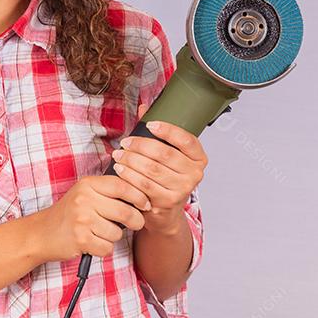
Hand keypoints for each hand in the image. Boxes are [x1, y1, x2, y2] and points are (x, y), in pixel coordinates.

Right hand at [36, 174, 151, 260]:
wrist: (41, 233)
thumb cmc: (69, 214)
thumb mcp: (85, 194)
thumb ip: (108, 191)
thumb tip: (142, 195)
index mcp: (88, 185)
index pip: (122, 186)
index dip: (139, 195)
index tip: (145, 203)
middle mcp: (84, 200)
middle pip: (125, 211)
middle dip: (136, 220)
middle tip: (136, 223)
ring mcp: (81, 220)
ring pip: (117, 232)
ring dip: (114, 236)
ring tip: (100, 232)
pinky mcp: (80, 240)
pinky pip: (107, 247)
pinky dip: (104, 248)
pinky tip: (93, 243)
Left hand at [111, 102, 207, 233]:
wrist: (165, 211)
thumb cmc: (165, 176)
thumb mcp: (166, 153)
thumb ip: (156, 131)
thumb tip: (144, 106)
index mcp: (198, 157)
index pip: (186, 139)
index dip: (168, 130)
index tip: (150, 124)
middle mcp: (195, 174)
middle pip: (164, 154)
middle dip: (140, 145)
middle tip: (125, 142)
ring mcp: (183, 189)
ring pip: (152, 169)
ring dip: (131, 160)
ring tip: (118, 155)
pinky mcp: (168, 202)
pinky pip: (144, 185)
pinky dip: (129, 176)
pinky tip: (120, 170)